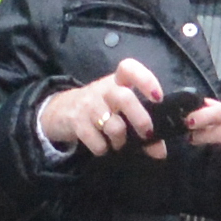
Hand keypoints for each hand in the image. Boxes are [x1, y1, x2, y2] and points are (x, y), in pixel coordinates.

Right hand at [37, 59, 168, 158]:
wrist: (60, 111)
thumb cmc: (100, 107)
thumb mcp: (118, 108)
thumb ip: (141, 126)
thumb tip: (160, 152)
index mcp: (116, 81)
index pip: (129, 69)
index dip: (146, 80)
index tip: (157, 98)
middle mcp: (103, 89)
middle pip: (125, 98)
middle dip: (141, 119)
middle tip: (148, 134)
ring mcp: (88, 105)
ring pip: (112, 125)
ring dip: (121, 140)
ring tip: (119, 143)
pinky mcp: (76, 122)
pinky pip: (96, 141)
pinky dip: (103, 149)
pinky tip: (103, 146)